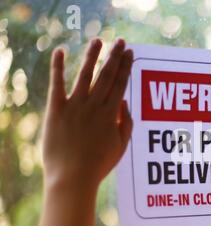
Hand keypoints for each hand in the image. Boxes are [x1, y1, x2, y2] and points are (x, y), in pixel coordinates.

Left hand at [43, 38, 132, 189]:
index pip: (120, 84)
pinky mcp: (56, 110)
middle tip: (121, 42)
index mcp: (111, 114)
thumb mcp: (121, 146)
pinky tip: (60, 51)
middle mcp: (94, 106)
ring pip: (85, 75)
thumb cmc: (99, 165)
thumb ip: (126, 123)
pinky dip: (57, 67)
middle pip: (106, 76)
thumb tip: (124, 102)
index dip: (126, 67)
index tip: (130, 53)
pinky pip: (57, 85)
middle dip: (115, 57)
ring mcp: (75, 106)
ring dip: (92, 56)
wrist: (73, 177)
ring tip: (99, 41)